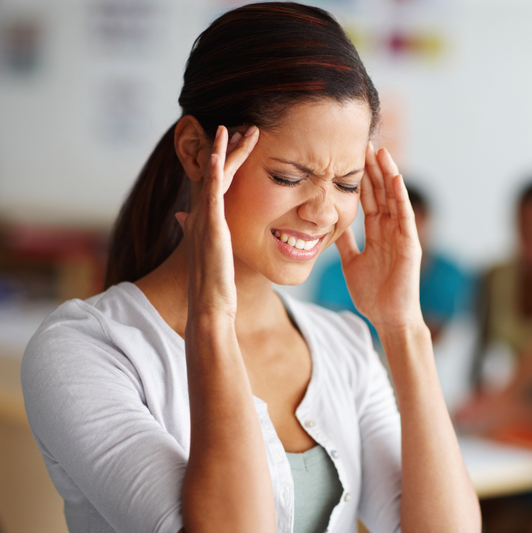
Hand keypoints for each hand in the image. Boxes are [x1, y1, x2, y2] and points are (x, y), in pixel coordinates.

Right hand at [175, 124, 258, 319]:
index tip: (235, 143)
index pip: (214, 183)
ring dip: (224, 150)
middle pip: (213, 173)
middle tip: (240, 127)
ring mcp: (203, 219)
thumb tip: (181, 216)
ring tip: (236, 128)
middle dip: (226, 149)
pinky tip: (218, 152)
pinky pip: (212, 191)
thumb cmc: (214, 285)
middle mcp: (199, 215)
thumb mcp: (208, 253)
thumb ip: (197, 232)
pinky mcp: (210, 226)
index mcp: (202, 221)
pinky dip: (214, 170)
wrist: (209, 305)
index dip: (222, 161)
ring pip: (214, 176)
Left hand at [335, 143, 423, 331]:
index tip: (350, 156)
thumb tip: (332, 225)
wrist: (388, 318)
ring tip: (380, 151)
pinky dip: (400, 196)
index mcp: (377, 233)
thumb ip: (345, 242)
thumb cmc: (373, 294)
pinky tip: (395, 177)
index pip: (368, 199)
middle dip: (373, 168)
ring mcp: (401, 235)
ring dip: (387, 174)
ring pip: (394, 198)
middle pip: (380, 193)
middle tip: (364, 142)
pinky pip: (405, 215)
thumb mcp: (351, 262)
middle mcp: (390, 229)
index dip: (360, 178)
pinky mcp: (410, 244)